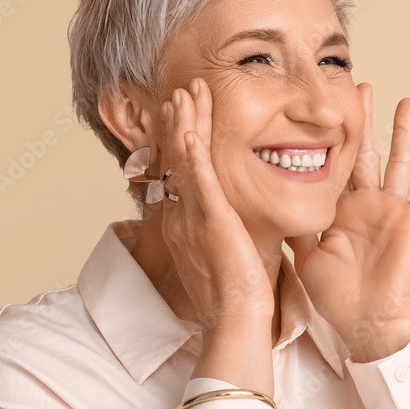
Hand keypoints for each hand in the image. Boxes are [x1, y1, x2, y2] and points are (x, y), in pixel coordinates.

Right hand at [156, 78, 274, 331]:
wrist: (235, 318)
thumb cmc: (235, 293)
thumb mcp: (223, 252)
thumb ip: (221, 230)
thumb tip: (230, 220)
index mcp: (183, 221)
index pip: (177, 169)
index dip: (178, 138)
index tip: (182, 112)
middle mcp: (180, 215)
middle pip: (174, 157)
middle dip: (179, 120)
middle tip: (183, 90)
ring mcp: (192, 217)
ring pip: (183, 160)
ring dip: (184, 122)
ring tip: (186, 92)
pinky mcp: (211, 221)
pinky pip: (198, 181)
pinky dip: (193, 152)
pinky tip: (191, 128)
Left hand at [286, 83, 409, 362]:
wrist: (363, 323)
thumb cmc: (335, 296)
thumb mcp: (304, 252)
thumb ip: (293, 223)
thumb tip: (268, 202)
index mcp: (340, 209)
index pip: (334, 164)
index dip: (329, 137)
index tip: (323, 108)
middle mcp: (366, 204)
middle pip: (364, 151)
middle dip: (363, 120)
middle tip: (361, 85)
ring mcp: (390, 210)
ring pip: (398, 161)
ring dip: (403, 132)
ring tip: (406, 101)